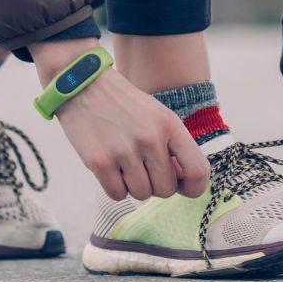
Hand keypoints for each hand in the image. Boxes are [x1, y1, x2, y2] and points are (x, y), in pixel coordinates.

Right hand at [31, 38, 209, 200]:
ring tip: (126, 164)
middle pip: (166, 189)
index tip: (183, 187)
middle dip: (157, 185)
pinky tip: (111, 168)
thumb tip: (182, 181)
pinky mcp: (100, 162)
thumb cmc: (125, 105)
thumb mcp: (159, 116)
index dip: (194, 187)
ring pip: (142, 195)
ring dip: (134, 186)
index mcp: (170, 125)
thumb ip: (174, 146)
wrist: (84, 86)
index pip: (198, 170)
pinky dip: (115, 188)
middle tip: (145, 169)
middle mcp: (151, 139)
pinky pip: (118, 195)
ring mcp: (125, 151)